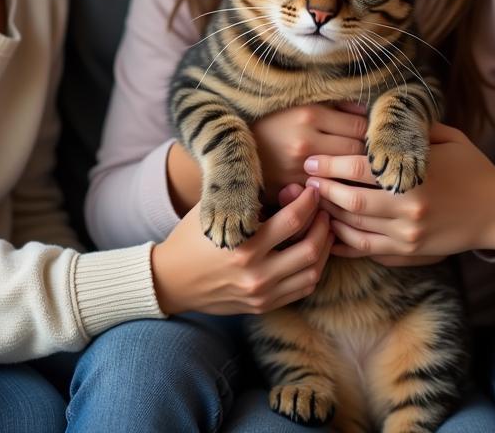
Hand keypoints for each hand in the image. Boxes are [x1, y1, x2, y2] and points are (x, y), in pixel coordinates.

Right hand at [151, 186, 332, 314]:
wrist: (171, 280)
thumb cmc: (192, 237)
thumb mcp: (215, 209)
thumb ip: (251, 199)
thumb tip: (292, 190)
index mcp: (243, 245)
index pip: (292, 220)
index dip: (309, 201)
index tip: (312, 189)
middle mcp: (255, 273)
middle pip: (310, 249)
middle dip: (323, 224)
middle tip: (324, 209)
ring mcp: (261, 293)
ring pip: (312, 272)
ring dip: (324, 248)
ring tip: (323, 229)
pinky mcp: (262, 305)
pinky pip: (302, 289)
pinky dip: (314, 270)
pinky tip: (312, 253)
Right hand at [252, 103, 366, 198]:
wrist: (231, 146)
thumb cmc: (269, 122)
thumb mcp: (297, 104)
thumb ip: (332, 105)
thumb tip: (363, 110)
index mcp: (308, 114)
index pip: (359, 125)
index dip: (370, 130)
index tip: (371, 133)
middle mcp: (306, 141)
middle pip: (356, 150)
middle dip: (365, 152)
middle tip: (369, 153)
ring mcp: (298, 168)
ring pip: (345, 173)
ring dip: (354, 173)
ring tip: (358, 170)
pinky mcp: (291, 189)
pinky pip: (327, 192)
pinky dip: (337, 190)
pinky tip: (340, 187)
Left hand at [303, 123, 494, 260]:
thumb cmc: (471, 167)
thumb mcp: (445, 137)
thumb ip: (410, 127)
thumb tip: (372, 111)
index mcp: (414, 176)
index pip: (359, 170)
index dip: (330, 164)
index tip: (312, 159)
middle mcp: (408, 208)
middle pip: (350, 200)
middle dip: (323, 188)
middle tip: (306, 178)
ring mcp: (408, 233)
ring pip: (354, 227)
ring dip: (328, 213)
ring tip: (313, 200)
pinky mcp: (409, 251)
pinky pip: (366, 248)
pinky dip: (343, 240)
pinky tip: (330, 228)